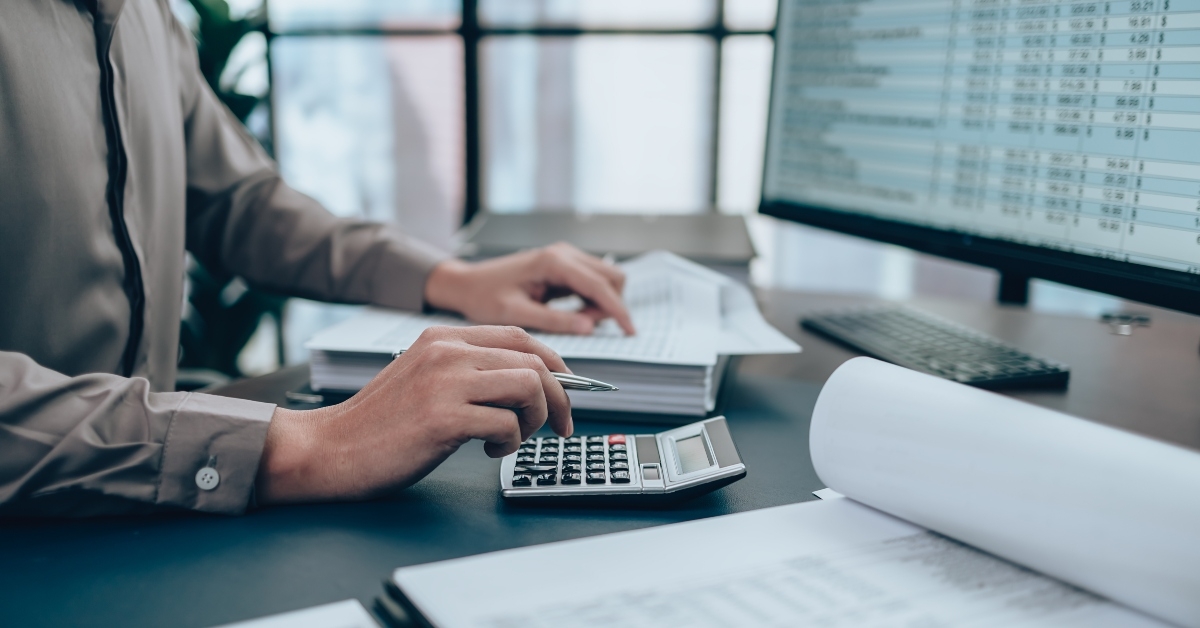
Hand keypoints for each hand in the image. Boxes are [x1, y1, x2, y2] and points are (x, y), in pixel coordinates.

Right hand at [255, 326, 572, 503]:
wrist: (329, 449)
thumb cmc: (380, 423)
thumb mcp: (425, 377)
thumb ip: (469, 370)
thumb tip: (532, 381)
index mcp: (443, 338)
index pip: (521, 337)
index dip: (555, 365)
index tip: (566, 391)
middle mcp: (447, 352)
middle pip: (534, 361)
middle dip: (559, 398)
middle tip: (559, 426)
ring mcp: (444, 383)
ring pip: (529, 386)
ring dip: (535, 419)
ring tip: (511, 439)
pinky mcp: (442, 418)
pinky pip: (506, 424)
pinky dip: (509, 443)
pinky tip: (487, 451)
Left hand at [424, 242, 635, 335]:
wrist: (466, 284)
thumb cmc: (484, 296)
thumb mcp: (516, 314)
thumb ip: (554, 320)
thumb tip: (589, 327)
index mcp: (554, 261)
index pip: (600, 285)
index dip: (618, 310)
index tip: (629, 331)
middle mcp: (563, 254)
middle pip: (612, 277)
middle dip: (609, 306)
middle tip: (586, 328)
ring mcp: (565, 258)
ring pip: (606, 280)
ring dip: (601, 304)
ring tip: (575, 323)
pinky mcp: (563, 267)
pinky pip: (592, 284)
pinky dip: (592, 301)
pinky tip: (573, 315)